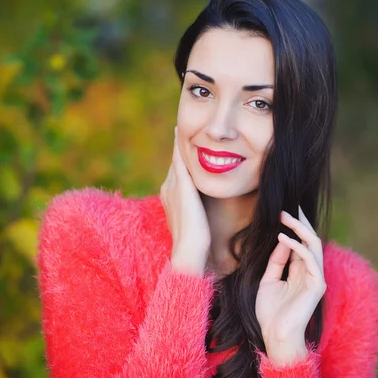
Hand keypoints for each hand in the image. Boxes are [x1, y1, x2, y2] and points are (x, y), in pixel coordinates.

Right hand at [160, 126, 210, 275]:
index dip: (182, 157)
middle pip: (176, 162)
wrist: (189, 253)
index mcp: (172, 197)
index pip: (178, 171)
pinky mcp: (180, 186)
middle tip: (182, 125)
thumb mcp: (198, 220)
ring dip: (179, 142)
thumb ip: (200, 208)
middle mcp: (168, 188)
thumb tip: (209, 206)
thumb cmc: (199, 243)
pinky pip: (179, 159)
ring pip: (177, 158)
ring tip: (181, 125)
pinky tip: (182, 133)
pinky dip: (180, 146)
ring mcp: (172, 186)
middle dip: (180, 145)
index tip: (187, 143)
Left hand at [256, 206, 325, 363]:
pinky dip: (296, 247)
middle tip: (286, 207)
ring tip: (284, 215)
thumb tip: (281, 239)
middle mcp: (310, 273)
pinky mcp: (317, 285)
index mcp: (299, 272)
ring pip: (312, 245)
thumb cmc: (270, 313)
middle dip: (299, 222)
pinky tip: (282, 237)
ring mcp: (316, 278)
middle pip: (309, 240)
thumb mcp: (268, 281)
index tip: (281, 212)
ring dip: (298, 229)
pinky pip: (309, 260)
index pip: (300, 244)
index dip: (292, 227)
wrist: (275, 336)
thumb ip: (276, 261)